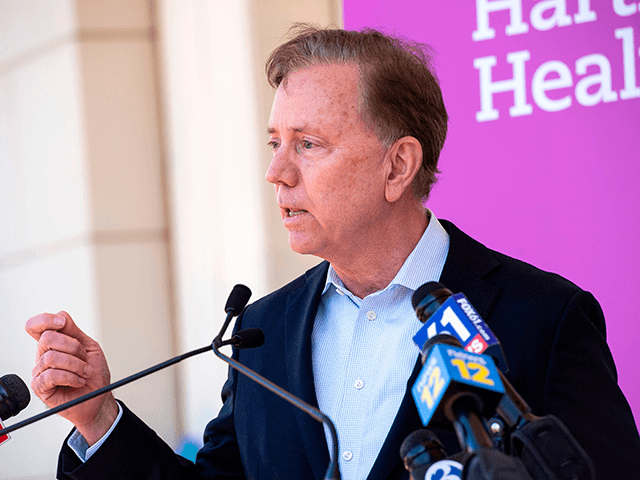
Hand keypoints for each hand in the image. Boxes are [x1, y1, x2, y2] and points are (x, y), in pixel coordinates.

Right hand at [25, 311, 118, 444]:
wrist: (99, 397)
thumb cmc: (94, 374)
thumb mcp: (90, 348)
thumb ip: (75, 332)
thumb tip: (61, 316)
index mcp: (54, 344)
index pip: (36, 326)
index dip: (45, 320)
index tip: (63, 323)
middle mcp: (43, 355)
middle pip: (47, 338)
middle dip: (73, 347)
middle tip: (84, 358)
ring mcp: (40, 371)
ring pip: (51, 357)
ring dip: (76, 365)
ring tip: (85, 373)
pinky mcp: (40, 387)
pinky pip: (51, 376)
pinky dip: (71, 377)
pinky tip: (79, 381)